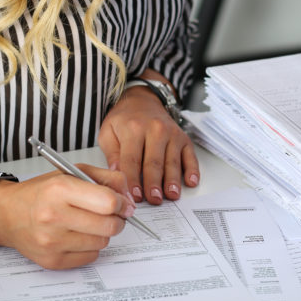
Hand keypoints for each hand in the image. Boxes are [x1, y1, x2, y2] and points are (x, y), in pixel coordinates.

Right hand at [0, 165, 133, 269]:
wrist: (7, 214)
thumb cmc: (42, 192)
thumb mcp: (72, 173)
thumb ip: (107, 179)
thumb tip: (129, 199)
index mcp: (60, 190)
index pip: (108, 202)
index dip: (122, 203)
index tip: (122, 203)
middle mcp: (54, 216)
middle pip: (109, 226)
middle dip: (117, 220)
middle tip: (110, 215)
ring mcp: (52, 242)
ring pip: (102, 243)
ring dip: (102, 233)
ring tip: (87, 223)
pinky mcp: (53, 261)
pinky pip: (91, 257)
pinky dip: (90, 247)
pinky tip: (77, 236)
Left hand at [98, 71, 199, 204]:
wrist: (142, 101)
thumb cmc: (125, 120)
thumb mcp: (108, 132)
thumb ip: (111, 154)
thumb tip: (117, 174)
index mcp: (133, 129)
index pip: (132, 160)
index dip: (133, 180)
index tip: (133, 196)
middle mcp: (155, 130)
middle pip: (154, 162)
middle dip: (153, 183)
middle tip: (153, 200)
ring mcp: (172, 134)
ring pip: (172, 161)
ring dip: (172, 180)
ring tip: (171, 195)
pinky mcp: (184, 139)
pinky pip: (190, 156)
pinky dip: (192, 169)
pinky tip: (191, 181)